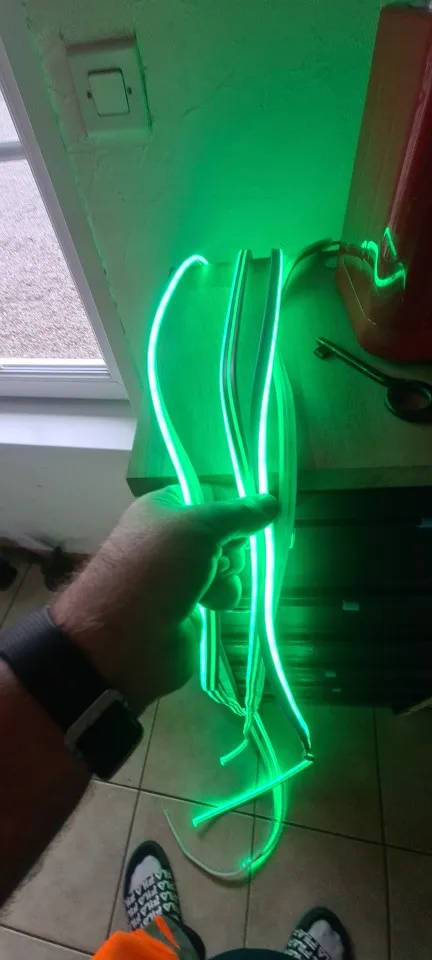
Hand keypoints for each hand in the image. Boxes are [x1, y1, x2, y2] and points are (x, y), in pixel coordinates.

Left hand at [51, 487, 277, 712]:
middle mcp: (171, 538)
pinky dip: (223, 596)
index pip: (210, 494)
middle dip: (233, 544)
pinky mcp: (190, 606)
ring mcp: (179, 574)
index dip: (233, 505)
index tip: (257, 515)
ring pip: (227, 564)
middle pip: (224, 531)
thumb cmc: (157, 568)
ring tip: (212, 584)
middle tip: (223, 555)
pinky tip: (212, 605)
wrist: (124, 637)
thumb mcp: (200, 528)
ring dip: (229, 574)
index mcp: (164, 508)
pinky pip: (221, 592)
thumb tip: (273, 501)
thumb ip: (239, 514)